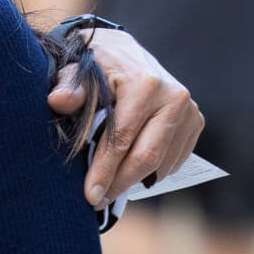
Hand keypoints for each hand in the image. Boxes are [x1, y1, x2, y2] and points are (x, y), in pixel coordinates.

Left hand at [46, 28, 202, 209]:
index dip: (105, 170)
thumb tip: (57, 101)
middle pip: (147, 156)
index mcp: (144, 84)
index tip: (90, 196)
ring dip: (135, 181)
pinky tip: (130, 172)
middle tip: (97, 201)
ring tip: (109, 188)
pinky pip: (174, 159)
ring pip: (162, 163)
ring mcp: (189, 110)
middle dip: (120, 183)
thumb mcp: (79, 70)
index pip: (122, 139)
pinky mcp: (196, 121)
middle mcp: (174, 97)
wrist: (126, 51)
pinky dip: (152, 172)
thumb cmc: (97, 65)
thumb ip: (70, 88)